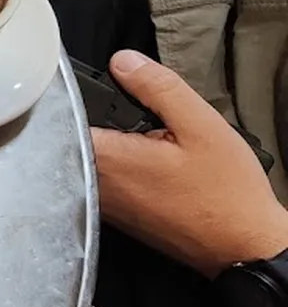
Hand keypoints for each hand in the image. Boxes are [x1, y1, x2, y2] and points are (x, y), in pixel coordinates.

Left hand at [91, 50, 287, 276]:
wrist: (242, 244)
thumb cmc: (226, 192)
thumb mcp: (199, 125)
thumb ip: (157, 88)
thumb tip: (123, 61)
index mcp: (106, 158)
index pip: (64, 117)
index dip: (76, 96)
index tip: (97, 89)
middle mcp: (94, 184)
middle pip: (75, 137)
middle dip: (98, 119)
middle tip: (135, 115)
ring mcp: (103, 204)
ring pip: (89, 159)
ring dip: (111, 144)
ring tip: (148, 142)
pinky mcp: (116, 217)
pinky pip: (105, 180)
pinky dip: (121, 167)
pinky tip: (150, 165)